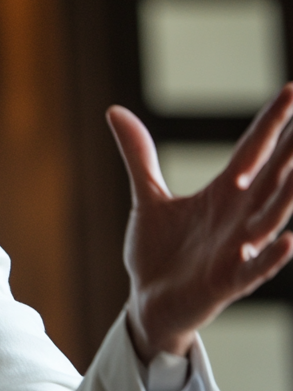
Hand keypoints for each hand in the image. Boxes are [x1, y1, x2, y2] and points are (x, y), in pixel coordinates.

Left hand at [108, 86, 292, 361]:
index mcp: (224, 195)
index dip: (272, 122)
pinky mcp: (228, 280)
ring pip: (273, 218)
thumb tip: (115, 111)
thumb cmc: (158, 252)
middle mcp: (239, 217)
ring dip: (291, 195)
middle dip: (292, 150)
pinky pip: (256, 268)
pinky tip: (289, 240)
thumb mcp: (147, 198)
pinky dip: (271, 255)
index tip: (291, 88)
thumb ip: (139, 156)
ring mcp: (238, 249)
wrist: (148, 302)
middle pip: (273, 177)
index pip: (253, 151)